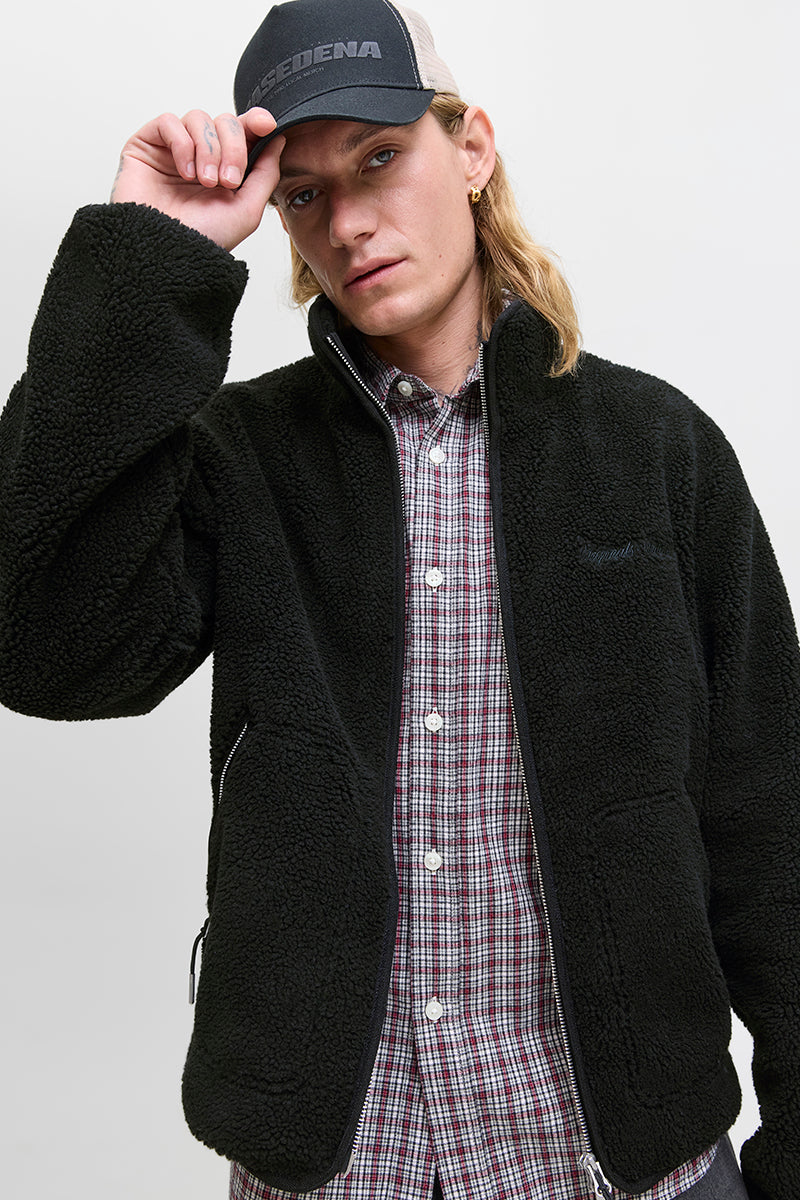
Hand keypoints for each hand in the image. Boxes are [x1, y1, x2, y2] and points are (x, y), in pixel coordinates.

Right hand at [110, 108, 284, 250]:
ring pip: (199, 118)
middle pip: (225, 121)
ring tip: (203, 181)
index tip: (266, 125)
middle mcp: (200, 155)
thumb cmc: (204, 239)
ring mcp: (173, 149)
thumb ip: (266, 174)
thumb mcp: (247, 210)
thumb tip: (278, 138)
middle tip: (227, 181)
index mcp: (225, 168)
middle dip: (233, 147)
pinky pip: (169, 122)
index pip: (243, 131)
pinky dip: (182, 144)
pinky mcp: (146, 145)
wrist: (167, 252)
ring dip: (208, 149)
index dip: (255, 122)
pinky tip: (184, 172)